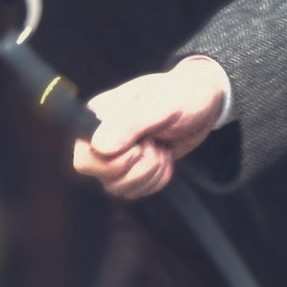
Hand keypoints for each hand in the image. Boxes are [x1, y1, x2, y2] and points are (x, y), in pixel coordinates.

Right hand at [74, 58, 231, 200]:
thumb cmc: (183, 95)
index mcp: (99, 114)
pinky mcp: (130, 169)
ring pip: (118, 188)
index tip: (141, 144)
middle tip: (155, 143)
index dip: (116, 161)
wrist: (202, 103)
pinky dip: (156, 180)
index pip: (85, 157)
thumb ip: (131, 123)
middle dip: (138, 167)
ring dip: (150, 172)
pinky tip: (163, 157)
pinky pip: (134, 192)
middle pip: (103, 177)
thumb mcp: (162, 104)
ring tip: (161, 147)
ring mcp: (114, 155)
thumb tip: (99, 147)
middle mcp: (100, 136)